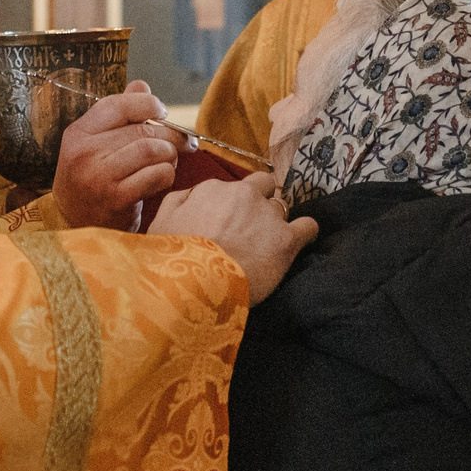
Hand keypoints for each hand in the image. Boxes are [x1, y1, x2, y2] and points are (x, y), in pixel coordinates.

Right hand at [51, 79, 181, 228]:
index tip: (163, 112)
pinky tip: (161, 179)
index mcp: (78, 133)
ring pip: (151, 150)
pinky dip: (167, 175)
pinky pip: (156, 175)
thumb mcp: (94, 144)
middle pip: (141, 129)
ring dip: (169, 154)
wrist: (75, 226)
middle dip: (169, 134)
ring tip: (168, 160)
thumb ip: (118, 114)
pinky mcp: (116, 199)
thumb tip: (141, 85)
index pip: (117, 104)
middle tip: (183, 141)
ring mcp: (99, 177)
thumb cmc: (90, 180)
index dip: (147, 103)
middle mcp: (84, 153)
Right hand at [149, 172, 315, 302]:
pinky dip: (307, 232)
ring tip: (269, 242)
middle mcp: (245, 195)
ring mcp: (268, 216)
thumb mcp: (161, 220)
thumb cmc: (174, 256)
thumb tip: (194, 194)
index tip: (232, 219)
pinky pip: (308, 226)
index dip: (235, 203)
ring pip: (282, 207)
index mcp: (215, 189)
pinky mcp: (287, 240)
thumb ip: (180, 199)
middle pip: (264, 187)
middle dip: (262, 201)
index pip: (236, 186)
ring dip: (277, 221)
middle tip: (253, 226)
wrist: (196, 284)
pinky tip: (302, 240)